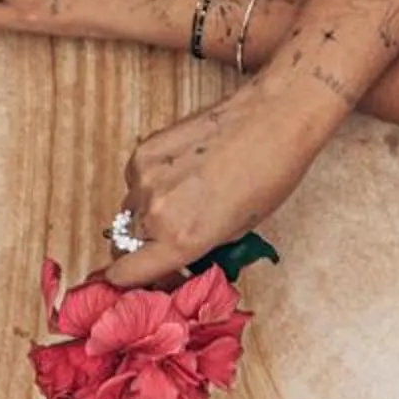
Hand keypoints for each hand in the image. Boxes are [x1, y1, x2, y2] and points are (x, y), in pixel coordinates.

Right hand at [105, 79, 332, 287]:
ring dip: (148, 214)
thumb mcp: (239, 230)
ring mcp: (145, 177)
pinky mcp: (144, 150)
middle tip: (173, 238)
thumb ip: (199, 249)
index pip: (125, 275)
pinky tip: (183, 172)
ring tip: (186, 198)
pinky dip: (152, 183)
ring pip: (130, 210)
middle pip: (125, 245)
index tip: (148, 276)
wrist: (273, 118)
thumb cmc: (270, 175)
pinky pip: (136, 180)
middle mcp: (155, 211)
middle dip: (145, 247)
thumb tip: (180, 260)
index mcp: (181, 239)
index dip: (134, 280)